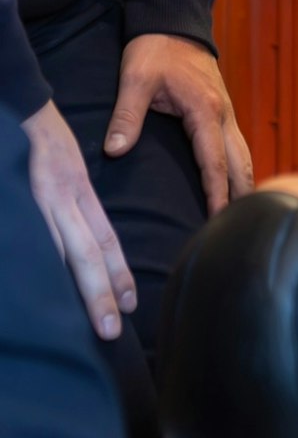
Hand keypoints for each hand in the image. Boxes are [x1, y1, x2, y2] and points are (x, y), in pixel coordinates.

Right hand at [22, 101, 136, 337]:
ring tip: (97, 322)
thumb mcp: (69, 172)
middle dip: (104, 294)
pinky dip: (44, 264)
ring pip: (69, 253)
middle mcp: (67, 200)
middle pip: (91, 254)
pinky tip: (48, 290)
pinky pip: (35, 238)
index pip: (105, 240)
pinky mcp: (27, 196)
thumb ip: (73, 205)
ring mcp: (45, 200)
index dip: (118, 274)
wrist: (25, 107)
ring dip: (83, 289)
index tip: (131, 304)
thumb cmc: (45, 141)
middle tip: (115, 330)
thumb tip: (76, 238)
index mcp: (80, 195)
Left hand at [105, 34, 253, 215]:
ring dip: (244, 182)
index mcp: (205, 110)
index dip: (216, 194)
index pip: (214, 162)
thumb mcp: (135, 80)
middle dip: (242, 195)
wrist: (173, 20)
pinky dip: (238, 167)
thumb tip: (114, 151)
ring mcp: (227, 111)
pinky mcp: (223, 109)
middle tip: (242, 228)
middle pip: (240, 163)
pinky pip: (236, 145)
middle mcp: (223, 114)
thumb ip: (126, 116)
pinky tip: (234, 183)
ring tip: (242, 213)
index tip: (217, 220)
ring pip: (243, 154)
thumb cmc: (154, 49)